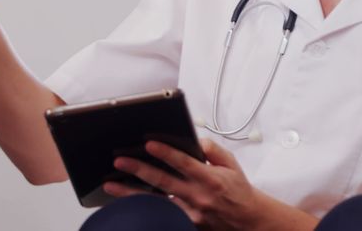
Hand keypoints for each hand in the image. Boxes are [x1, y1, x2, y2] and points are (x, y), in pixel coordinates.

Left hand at [106, 138, 257, 229]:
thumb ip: (212, 149)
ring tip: (112, 185)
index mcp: (209, 178)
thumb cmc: (238, 190)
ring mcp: (191, 213)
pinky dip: (145, 209)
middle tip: (120, 161)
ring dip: (132, 194)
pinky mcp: (187, 224)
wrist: (248, 220)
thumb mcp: (231, 163)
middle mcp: (198, 196)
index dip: (165, 152)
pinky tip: (128, 203)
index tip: (148, 143)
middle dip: (139, 170)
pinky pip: (162, 215)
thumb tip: (194, 140)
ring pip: (156, 202)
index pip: (183, 162)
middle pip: (164, 182)